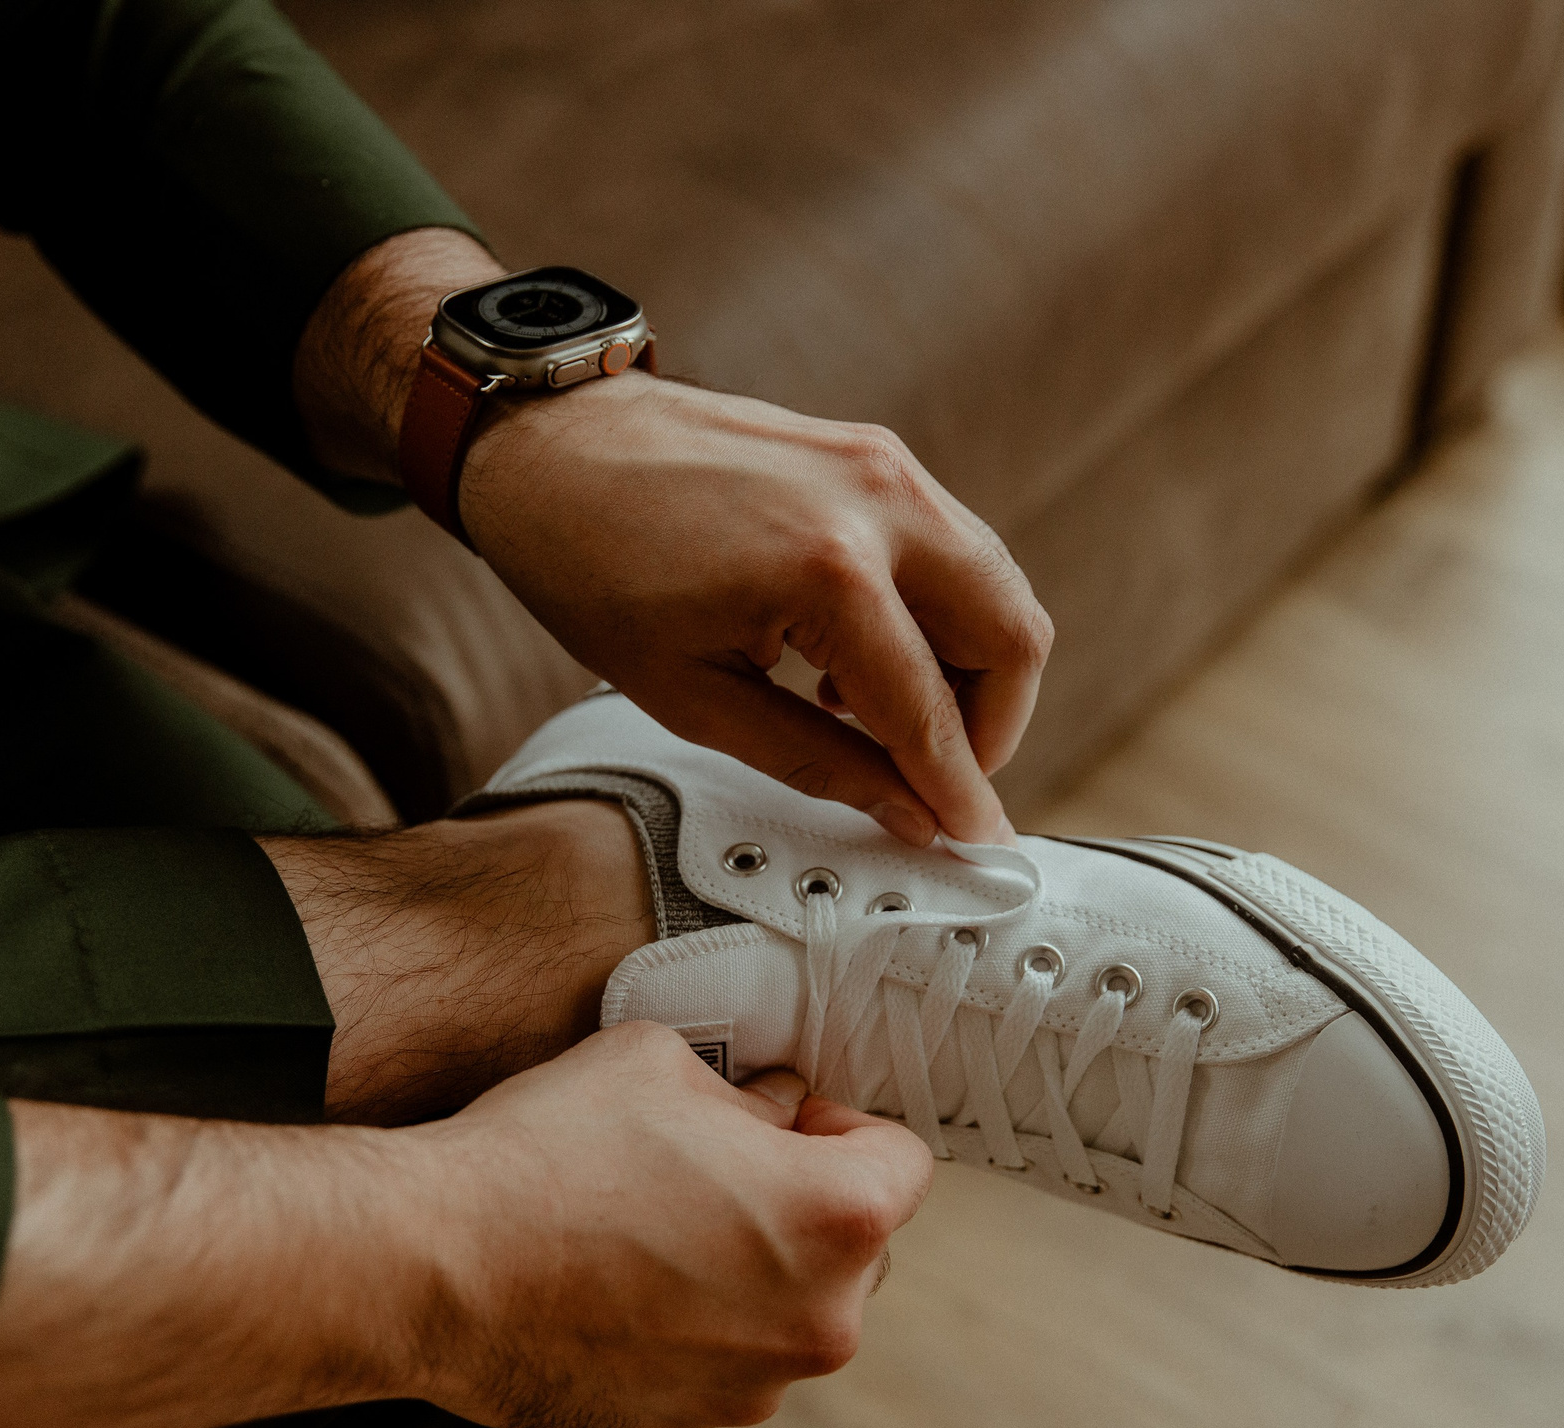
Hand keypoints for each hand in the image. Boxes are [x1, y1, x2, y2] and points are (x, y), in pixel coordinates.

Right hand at [404, 1023, 931, 1427]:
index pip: (905, 1164)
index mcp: (835, 1221)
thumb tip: (766, 1112)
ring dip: (751, 1266)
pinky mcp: (688, 1421)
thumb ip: (743, 1091)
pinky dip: (697, 1320)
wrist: (435, 1267)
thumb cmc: (546, 1156)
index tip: (787, 1121)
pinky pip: (726, 1356)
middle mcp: (817, 1320)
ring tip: (655, 1221)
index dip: (846, 1127)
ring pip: (789, 1309)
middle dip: (804, 1202)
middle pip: (858, 1248)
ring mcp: (754, 1384)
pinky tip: (620, 1277)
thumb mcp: (659, 1064)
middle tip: (716, 1164)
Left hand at [462, 377, 1048, 846]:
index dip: (959, 790)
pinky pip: (952, 547)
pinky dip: (938, 615)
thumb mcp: (694, 697)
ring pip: (996, 586)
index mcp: (829, 571)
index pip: (930, 709)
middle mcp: (879, 503)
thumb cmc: (594, 569)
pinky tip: (855, 661)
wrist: (549, 445)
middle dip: (993, 726)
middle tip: (938, 780)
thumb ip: (819, 761)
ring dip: (970, 669)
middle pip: (1014, 633)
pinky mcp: (876, 451)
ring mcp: (885, 464)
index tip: (977, 845)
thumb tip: (910, 813)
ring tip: (878, 721)